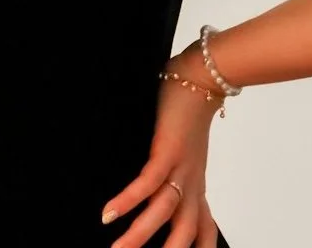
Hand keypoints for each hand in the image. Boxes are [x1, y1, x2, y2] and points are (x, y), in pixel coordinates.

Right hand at [101, 47, 221, 247]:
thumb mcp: (185, 149)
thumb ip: (173, 169)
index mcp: (196, 186)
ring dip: (138, 236)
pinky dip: (127, 200)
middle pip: (184, 234)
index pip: (203, 231)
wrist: (201, 79)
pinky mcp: (166, 151)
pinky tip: (108, 214)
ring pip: (163, 214)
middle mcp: (191, 183)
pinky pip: (147, 184)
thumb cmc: (188, 111)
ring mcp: (180, 168)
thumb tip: (152, 183)